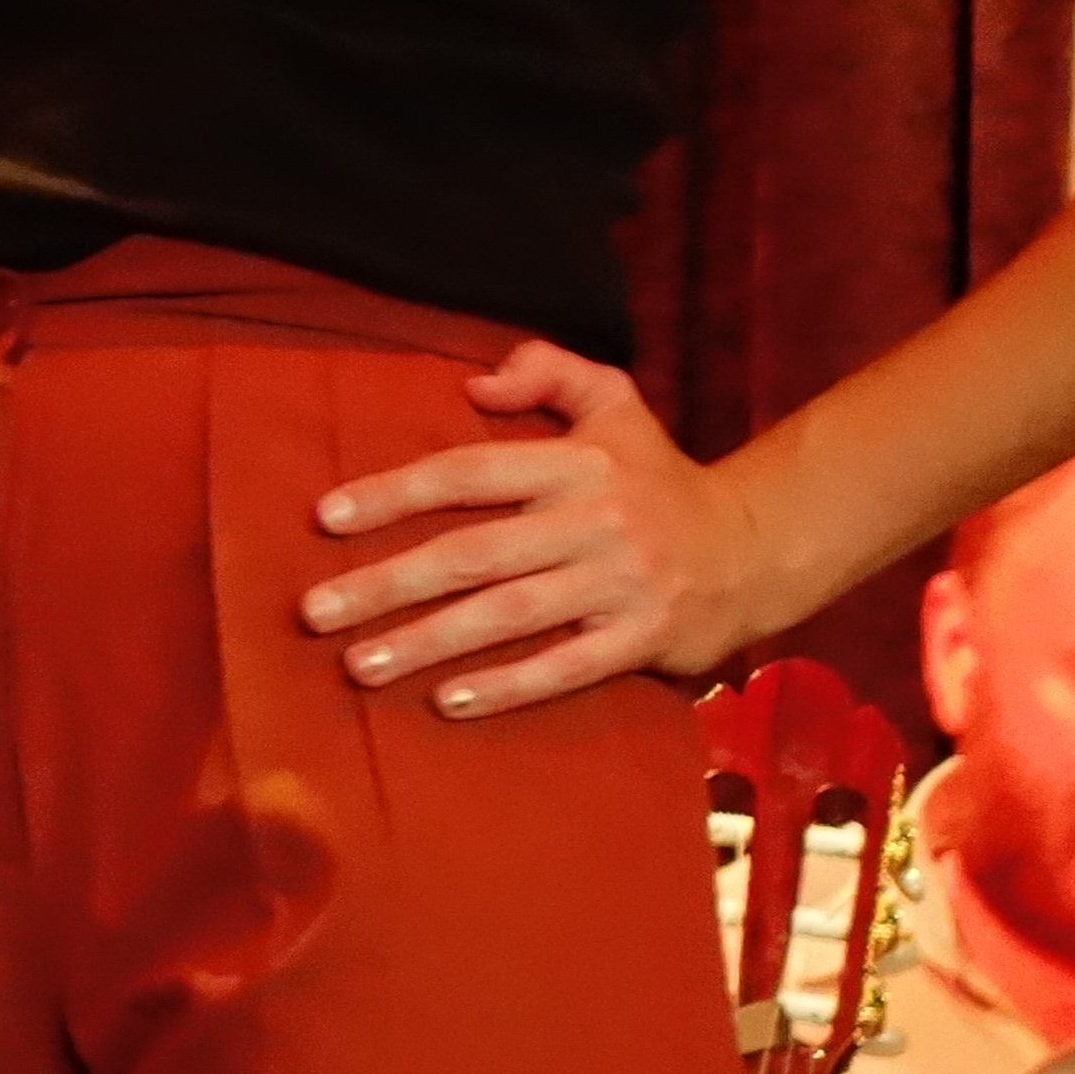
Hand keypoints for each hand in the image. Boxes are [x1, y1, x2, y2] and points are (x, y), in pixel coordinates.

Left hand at [301, 338, 777, 715]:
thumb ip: (547, 371)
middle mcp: (595, 522)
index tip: (325, 517)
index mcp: (576, 463)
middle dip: (387, 585)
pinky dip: (507, 687)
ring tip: (358, 665)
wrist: (760, 547)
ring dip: (428, 644)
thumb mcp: (614, 401)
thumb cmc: (659, 475)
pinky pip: (567, 668)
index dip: (393, 493)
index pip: (466, 473)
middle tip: (314, 611)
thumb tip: (473, 383)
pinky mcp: (646, 641)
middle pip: (472, 555)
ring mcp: (621, 585)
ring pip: (509, 617)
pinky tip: (447, 702)